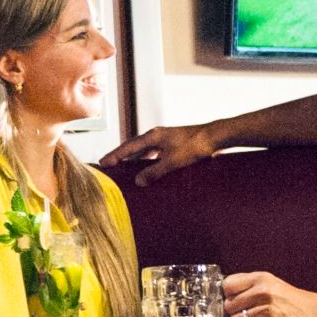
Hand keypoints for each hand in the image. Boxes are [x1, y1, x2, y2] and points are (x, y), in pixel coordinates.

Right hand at [101, 123, 224, 182]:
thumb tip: (138, 181)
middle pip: (133, 145)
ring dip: (133, 156)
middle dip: (120, 155)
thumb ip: (154, 172)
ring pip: (143, 148)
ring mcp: (165, 138)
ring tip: (125, 166)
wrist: (213, 137)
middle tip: (109, 163)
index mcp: (152, 136)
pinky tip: (148, 165)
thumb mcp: (172, 162)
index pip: (128, 147)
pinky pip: (154, 151)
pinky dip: (146, 158)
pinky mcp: (173, 143)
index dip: (115, 155)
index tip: (103, 162)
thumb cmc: (193, 146)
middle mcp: (156, 135)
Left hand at [217, 271, 316, 316]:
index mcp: (261, 278)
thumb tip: (224, 292)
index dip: (223, 294)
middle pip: (229, 305)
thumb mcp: (272, 283)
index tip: (222, 299)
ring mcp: (266, 311)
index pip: (228, 285)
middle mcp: (263, 292)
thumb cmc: (293, 299)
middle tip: (235, 314)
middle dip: (229, 312)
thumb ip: (249, 284)